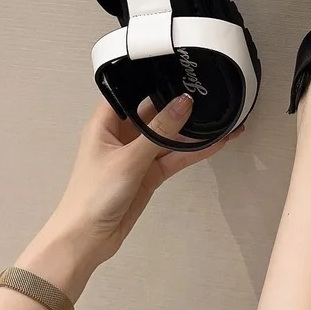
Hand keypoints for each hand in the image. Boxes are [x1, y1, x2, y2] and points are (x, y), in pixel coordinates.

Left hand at [16, 95, 242, 298]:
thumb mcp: (129, 159)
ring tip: (223, 118)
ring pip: (170, 137)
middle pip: (155, 113)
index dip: (153, 80)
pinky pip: (176, 157)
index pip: (131, 92)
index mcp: (105, 123)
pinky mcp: (150, 174)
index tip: (179, 69)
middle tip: (209, 91)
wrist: (87, 240)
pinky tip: (217, 142)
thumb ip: (160, 132)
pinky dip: (195, 151)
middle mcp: (122, 135)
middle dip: (180, 105)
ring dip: (193, 130)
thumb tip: (185, 103)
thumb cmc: (94, 194)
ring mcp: (138, 155)